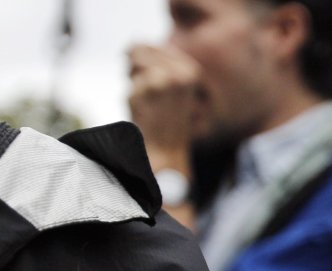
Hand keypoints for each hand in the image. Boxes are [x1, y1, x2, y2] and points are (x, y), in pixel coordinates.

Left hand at [127, 43, 200, 173]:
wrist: (168, 153)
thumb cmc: (167, 121)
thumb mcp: (171, 87)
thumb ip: (156, 64)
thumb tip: (130, 47)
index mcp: (192, 71)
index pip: (155, 47)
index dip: (142, 60)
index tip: (149, 82)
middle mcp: (181, 74)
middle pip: (139, 52)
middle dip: (136, 71)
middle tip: (148, 95)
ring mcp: (164, 81)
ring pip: (132, 67)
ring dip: (135, 85)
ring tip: (149, 105)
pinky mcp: (147, 91)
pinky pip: (130, 88)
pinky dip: (132, 100)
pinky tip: (146, 116)